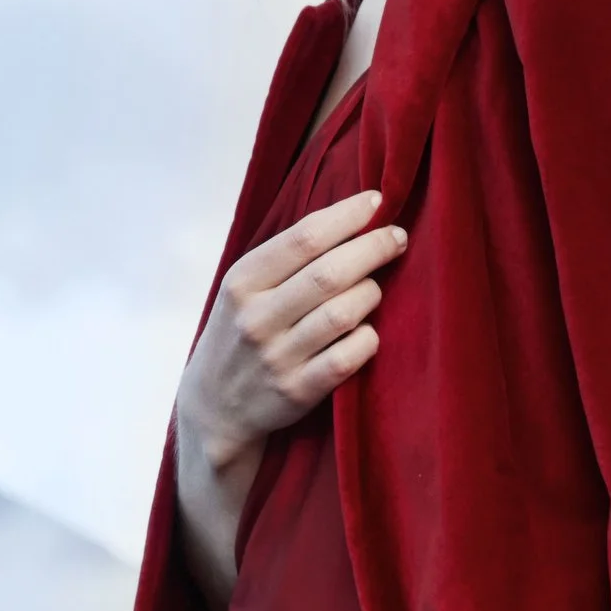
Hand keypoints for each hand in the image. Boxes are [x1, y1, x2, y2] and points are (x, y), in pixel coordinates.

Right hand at [174, 189, 405, 607]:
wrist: (213, 408)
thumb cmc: (239, 335)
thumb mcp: (242, 289)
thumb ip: (284, 257)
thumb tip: (348, 216)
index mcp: (241, 282)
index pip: (304, 237)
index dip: (348, 216)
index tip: (378, 202)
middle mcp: (255, 318)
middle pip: (330, 272)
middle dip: (373, 248)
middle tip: (396, 238)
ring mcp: (276, 357)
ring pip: (344, 313)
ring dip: (370, 294)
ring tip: (373, 289)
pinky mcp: (297, 391)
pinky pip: (350, 356)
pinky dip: (367, 339)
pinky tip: (366, 332)